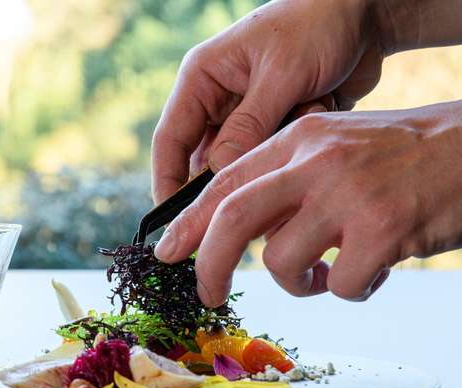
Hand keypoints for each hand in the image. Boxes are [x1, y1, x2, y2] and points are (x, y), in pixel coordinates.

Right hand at [152, 0, 387, 203]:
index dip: (167, 182)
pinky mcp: (272, 126)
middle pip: (203, 159)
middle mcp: (217, 100)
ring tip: (308, 102)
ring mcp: (245, 115)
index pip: (170, 139)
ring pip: (243, 161)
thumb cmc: (316, 26)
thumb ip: (248, 127)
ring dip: (274, 150)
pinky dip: (295, 144)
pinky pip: (272, 156)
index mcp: (202, 79)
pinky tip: (321, 100)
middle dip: (230, 176)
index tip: (175, 223)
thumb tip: (220, 175)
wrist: (364, 14)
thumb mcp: (281, 74)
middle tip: (253, 189)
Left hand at [154, 101, 461, 305]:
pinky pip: (342, 286)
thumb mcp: (330, 149)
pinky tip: (367, 273)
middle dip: (208, 263)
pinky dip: (347, 291)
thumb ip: (283, 183)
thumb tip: (234, 232)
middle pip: (234, 217)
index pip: (223, 181)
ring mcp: (349, 195)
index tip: (168, 252)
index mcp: (297, 140)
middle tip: (207, 294)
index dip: (188, 221)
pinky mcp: (383, 231)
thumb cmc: (395, 157)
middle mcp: (317, 162)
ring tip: (321, 276)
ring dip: (294, 284)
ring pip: (282, 260)